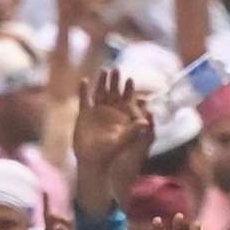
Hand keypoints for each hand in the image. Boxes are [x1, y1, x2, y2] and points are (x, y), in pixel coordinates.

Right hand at [70, 62, 152, 209]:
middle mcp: (109, 112)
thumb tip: (146, 122)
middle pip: (113, 92)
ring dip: (101, 82)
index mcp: (120, 116)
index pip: (126, 100)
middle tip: (116, 69)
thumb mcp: (123, 141)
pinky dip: (84, 91)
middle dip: (115, 81)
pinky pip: (84, 99)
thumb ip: (134, 131)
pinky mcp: (84, 114)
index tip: (130, 80)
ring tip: (103, 71)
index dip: (128, 90)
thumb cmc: (110, 153)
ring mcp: (96, 112)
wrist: (92, 160)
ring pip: (99, 92)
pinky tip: (84, 81)